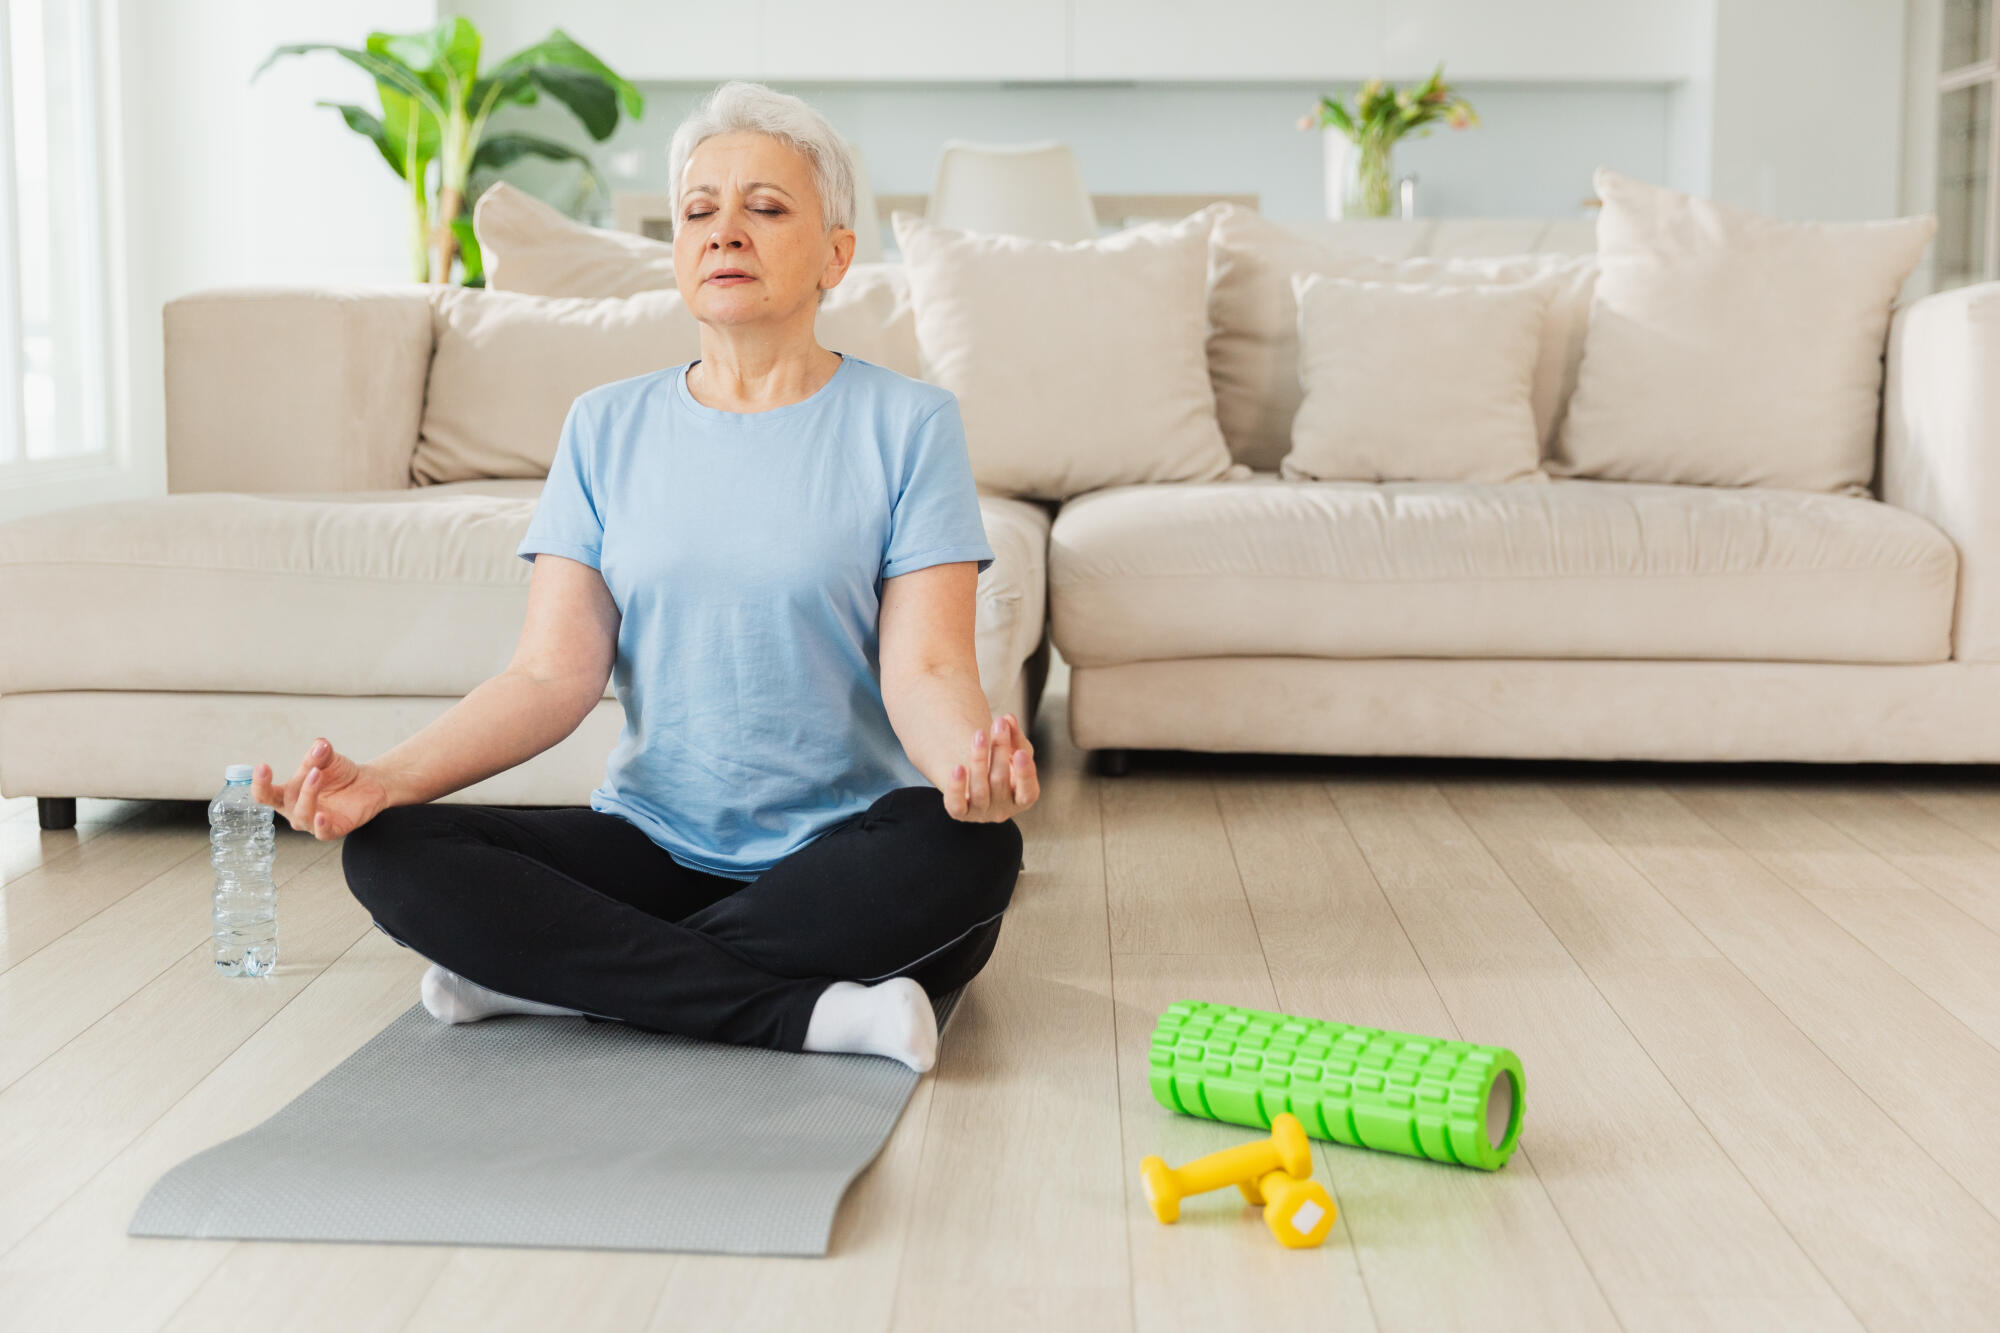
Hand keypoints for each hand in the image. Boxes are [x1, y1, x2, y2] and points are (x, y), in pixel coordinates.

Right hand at [251, 737, 391, 840]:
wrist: (368, 783)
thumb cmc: (339, 773)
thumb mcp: (328, 759)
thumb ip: (320, 753)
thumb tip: (319, 744)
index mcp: (286, 794)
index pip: (265, 794)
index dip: (259, 783)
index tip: (262, 767)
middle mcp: (295, 810)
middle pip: (283, 802)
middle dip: (295, 783)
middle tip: (310, 768)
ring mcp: (312, 822)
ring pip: (302, 815)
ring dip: (309, 794)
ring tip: (318, 774)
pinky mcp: (332, 830)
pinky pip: (322, 832)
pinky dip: (320, 825)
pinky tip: (321, 815)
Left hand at [943, 713, 1038, 822]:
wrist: (975, 779)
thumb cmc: (1002, 765)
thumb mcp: (1015, 752)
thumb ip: (1016, 737)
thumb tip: (1008, 719)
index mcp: (1021, 799)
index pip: (1028, 793)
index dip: (1025, 775)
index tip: (1021, 753)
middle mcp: (1003, 810)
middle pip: (1000, 781)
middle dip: (1000, 750)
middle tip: (999, 723)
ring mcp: (980, 813)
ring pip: (979, 789)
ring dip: (979, 759)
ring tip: (980, 734)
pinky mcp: (960, 813)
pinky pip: (956, 804)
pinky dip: (957, 787)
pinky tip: (957, 767)